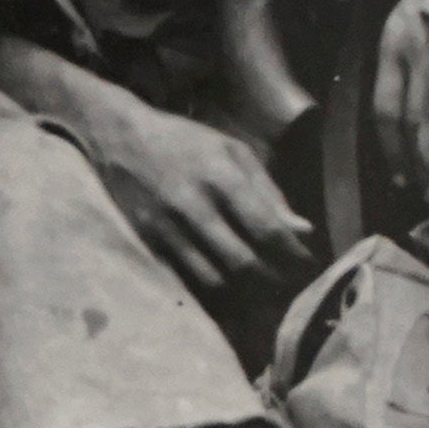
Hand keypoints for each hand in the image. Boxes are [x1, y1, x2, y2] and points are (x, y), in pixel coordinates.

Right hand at [60, 73, 314, 297]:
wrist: (119, 135)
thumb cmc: (185, 141)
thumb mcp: (232, 151)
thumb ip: (268, 191)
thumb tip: (303, 230)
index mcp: (220, 176)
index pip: (266, 228)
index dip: (293, 254)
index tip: (309, 265)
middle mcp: (192, 205)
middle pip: (243, 261)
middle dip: (274, 280)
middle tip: (290, 285)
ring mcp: (166, 227)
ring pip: (215, 279)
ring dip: (245, 292)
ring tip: (265, 291)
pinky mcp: (148, 242)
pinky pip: (187, 279)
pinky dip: (214, 290)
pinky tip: (231, 288)